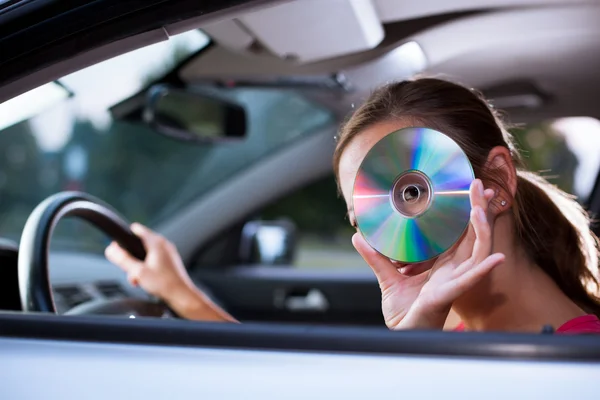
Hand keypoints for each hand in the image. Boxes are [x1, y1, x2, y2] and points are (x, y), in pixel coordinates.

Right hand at [105, 223, 235, 321]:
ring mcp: (168, 252)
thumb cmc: (164, 284)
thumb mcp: (137, 272)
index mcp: (156, 242)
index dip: (125, 237)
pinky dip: (147, 268)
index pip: (136, 229)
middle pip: (139, 244)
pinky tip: (146, 281)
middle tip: (129, 270)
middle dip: (131, 257)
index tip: (118, 246)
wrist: (181, 295)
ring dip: (138, 265)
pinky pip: (154, 261)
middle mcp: (163, 244)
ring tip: (138, 279)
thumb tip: (111, 249)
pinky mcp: (170, 261)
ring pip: (146, 254)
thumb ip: (123, 259)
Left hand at [353, 179, 504, 329]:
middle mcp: (454, 269)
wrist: (403, 334)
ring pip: (477, 251)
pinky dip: (484, 269)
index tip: (468, 188)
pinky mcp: (449, 294)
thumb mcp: (388, 277)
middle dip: (479, 210)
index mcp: (444, 264)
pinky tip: (497, 258)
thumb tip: (358, 236)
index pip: (460, 232)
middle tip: (479, 185)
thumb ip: (376, 256)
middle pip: (473, 235)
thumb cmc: (404, 310)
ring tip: (480, 208)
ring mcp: (454, 281)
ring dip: (481, 229)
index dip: (467, 211)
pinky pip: (471, 280)